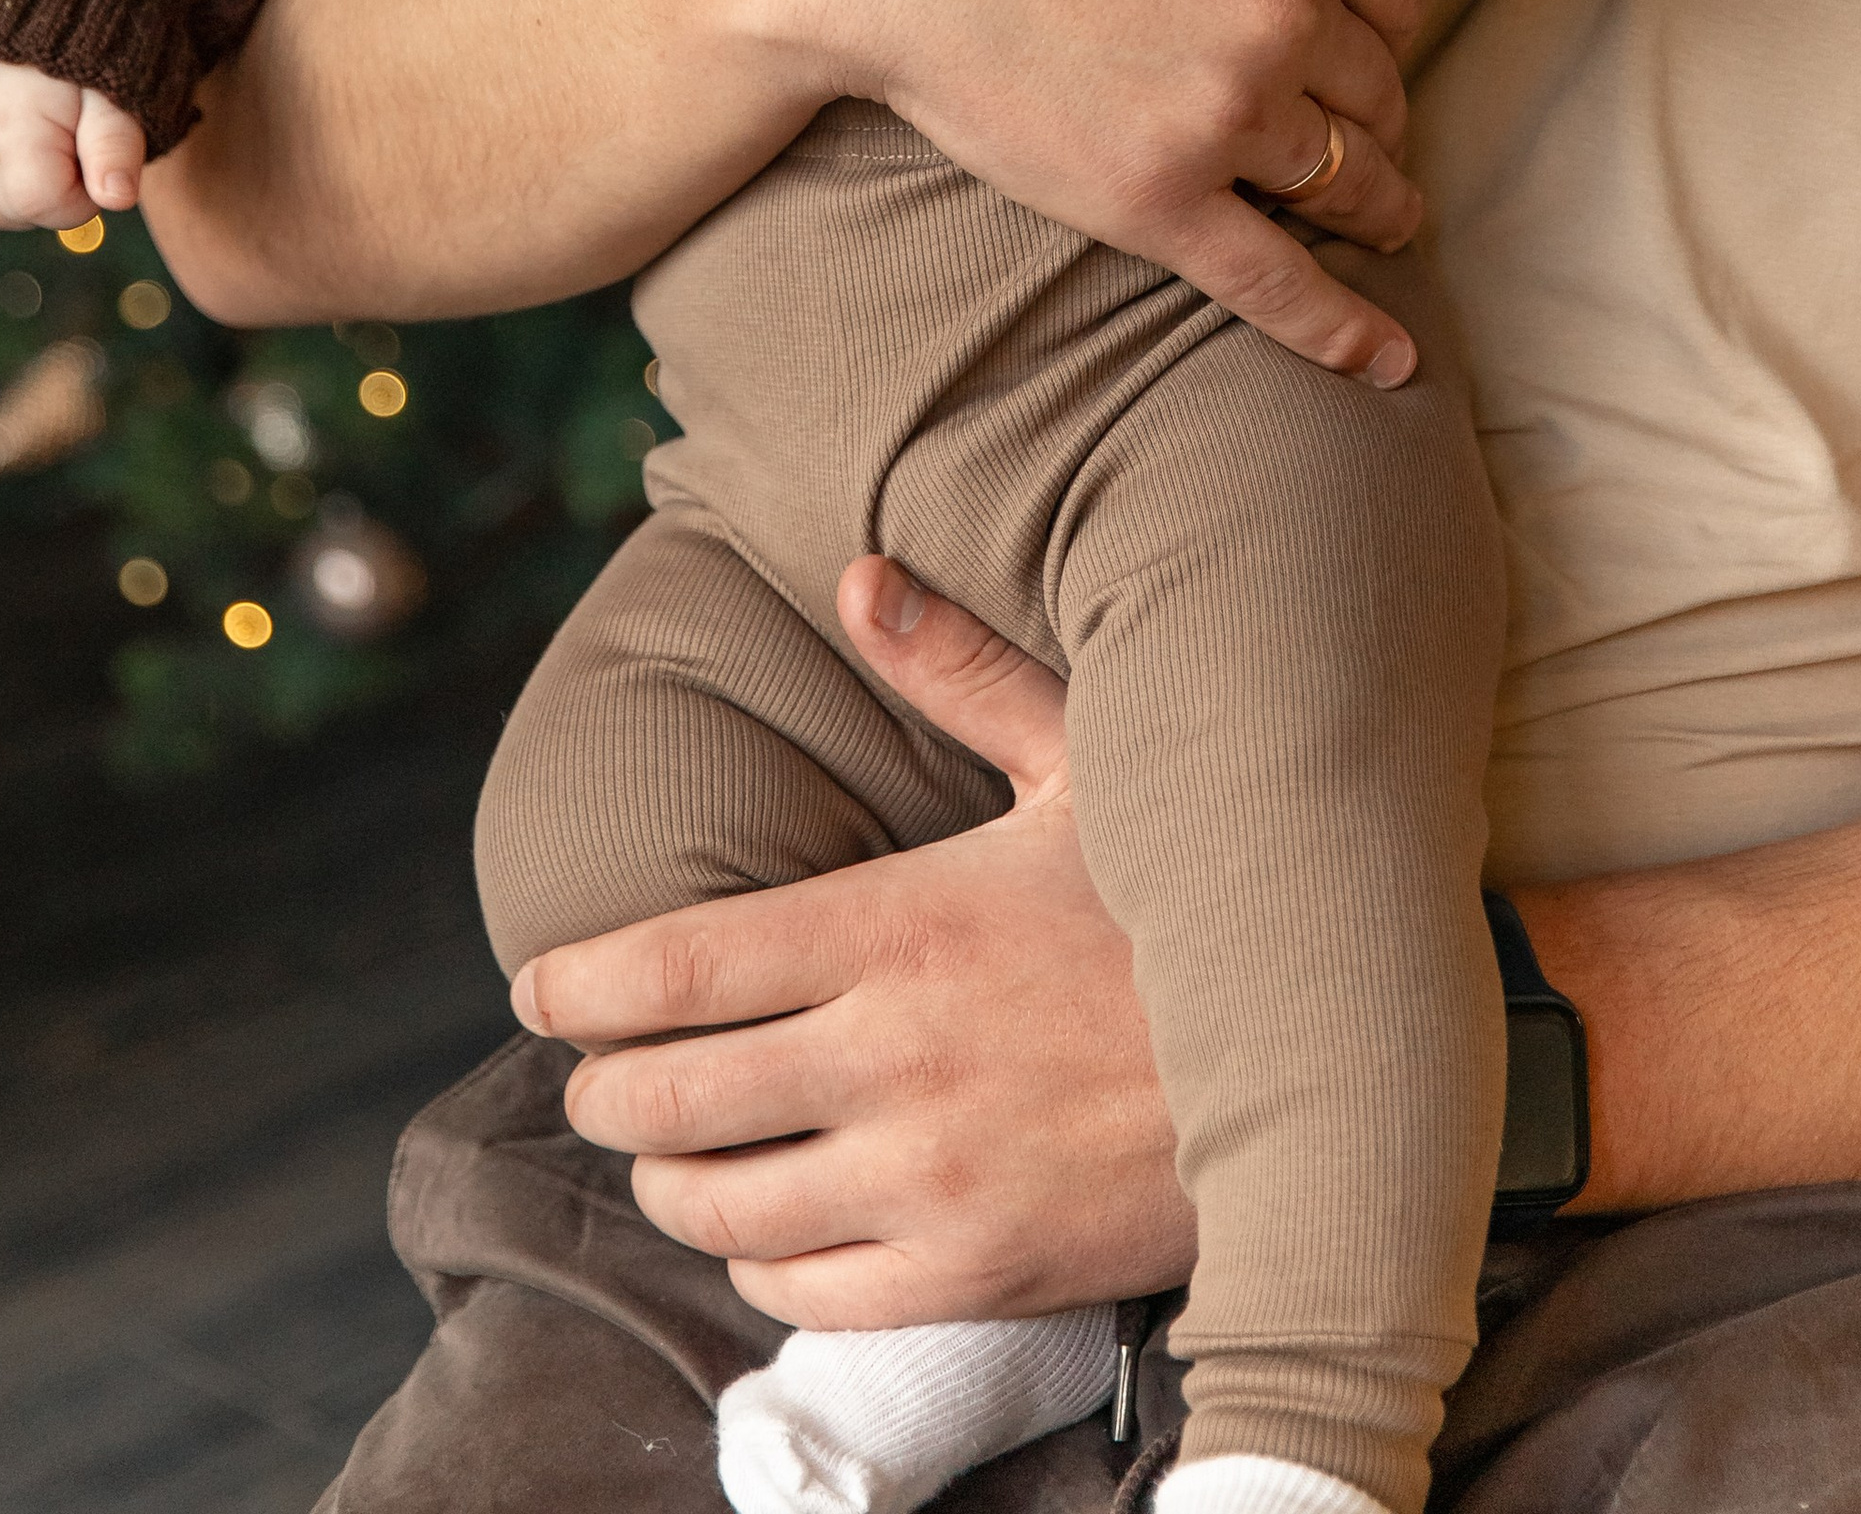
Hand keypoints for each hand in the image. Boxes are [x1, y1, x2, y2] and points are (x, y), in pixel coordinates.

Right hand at [0, 55, 147, 227]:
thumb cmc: (85, 43)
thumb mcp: (113, 88)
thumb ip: (117, 145)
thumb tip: (117, 199)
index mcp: (11, 129)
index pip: (45, 204)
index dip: (85, 192)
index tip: (98, 148)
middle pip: (18, 213)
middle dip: (60, 192)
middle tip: (77, 133)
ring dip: (30, 193)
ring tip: (55, 140)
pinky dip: (3, 184)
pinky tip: (29, 147)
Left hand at [523, 558, 1193, 1326]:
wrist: (1323, 1070)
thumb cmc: (1183, 904)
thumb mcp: (1085, 763)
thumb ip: (957, 669)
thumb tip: (856, 569)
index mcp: (899, 926)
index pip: (674, 969)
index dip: (576, 986)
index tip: (537, 984)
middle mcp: (893, 1057)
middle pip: (666, 1097)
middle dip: (600, 1091)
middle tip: (592, 1076)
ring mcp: (929, 1176)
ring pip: (718, 1204)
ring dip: (668, 1180)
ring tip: (666, 1149)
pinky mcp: (972, 1271)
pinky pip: (804, 1292)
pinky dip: (755, 1263)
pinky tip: (763, 1225)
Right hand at [794, 0, 1429, 376]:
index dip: (1382, 3)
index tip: (1363, 23)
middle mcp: (1283, 10)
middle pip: (1383, 82)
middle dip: (1378, 101)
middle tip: (1365, 120)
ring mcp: (1225, 114)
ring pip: (1348, 177)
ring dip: (1378, 201)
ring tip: (1384, 217)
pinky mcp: (1155, 202)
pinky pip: (1282, 285)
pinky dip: (1348, 335)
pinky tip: (1389, 369)